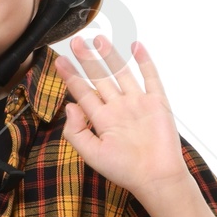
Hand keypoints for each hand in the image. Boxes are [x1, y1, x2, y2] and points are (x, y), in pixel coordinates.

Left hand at [55, 35, 188, 207]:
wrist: (156, 177)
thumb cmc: (125, 170)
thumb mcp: (91, 154)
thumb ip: (76, 131)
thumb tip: (69, 106)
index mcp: (102, 119)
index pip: (82, 92)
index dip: (71, 76)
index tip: (59, 61)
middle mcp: (118, 108)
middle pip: (100, 78)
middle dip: (88, 60)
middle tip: (77, 42)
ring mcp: (137, 103)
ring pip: (122, 73)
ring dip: (111, 56)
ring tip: (99, 40)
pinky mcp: (157, 102)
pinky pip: (151, 77)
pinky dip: (145, 61)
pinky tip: (136, 47)